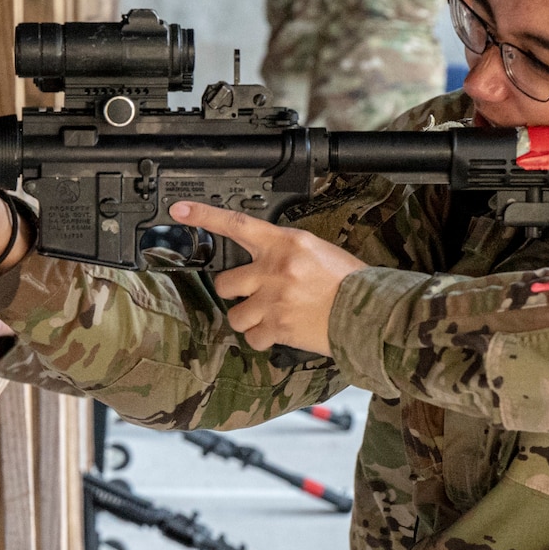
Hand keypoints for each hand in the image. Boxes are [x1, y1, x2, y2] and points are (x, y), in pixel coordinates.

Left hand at [170, 201, 365, 354]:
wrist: (368, 310)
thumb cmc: (347, 281)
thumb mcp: (316, 251)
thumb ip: (284, 252)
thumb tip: (264, 260)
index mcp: (285, 243)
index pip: (237, 224)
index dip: (205, 216)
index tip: (180, 211)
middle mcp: (274, 269)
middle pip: (225, 282)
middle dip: (235, 293)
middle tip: (253, 295)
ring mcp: (273, 300)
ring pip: (235, 315)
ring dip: (248, 319)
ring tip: (270, 317)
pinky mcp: (278, 327)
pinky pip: (253, 338)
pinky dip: (263, 339)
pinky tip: (280, 331)